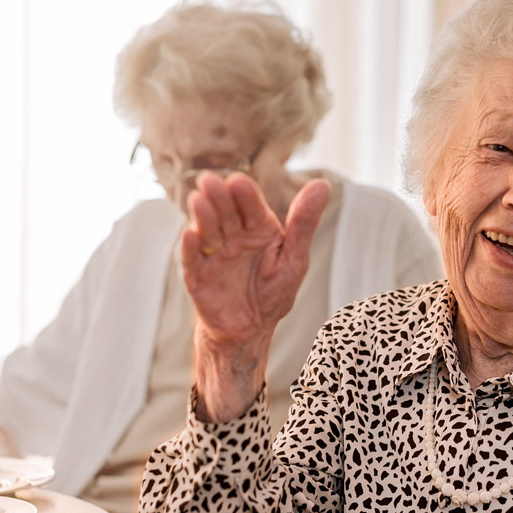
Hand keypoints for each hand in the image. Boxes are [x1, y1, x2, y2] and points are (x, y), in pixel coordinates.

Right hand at [180, 172, 328, 420]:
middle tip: (209, 182)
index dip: (244, 194)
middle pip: (225, 213)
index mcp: (259, 228)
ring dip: (202, 216)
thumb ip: (304, 223)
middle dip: (218, 198)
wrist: (249, 331)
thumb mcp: (294, 258)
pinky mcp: (197, 274)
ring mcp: (213, 253)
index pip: (251, 206)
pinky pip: (192, 259)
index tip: (238, 182)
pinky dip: (191, 247)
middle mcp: (233, 236)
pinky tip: (190, 234)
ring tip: (198, 201)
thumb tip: (322, 184)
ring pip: (207, 230)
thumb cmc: (274, 292)